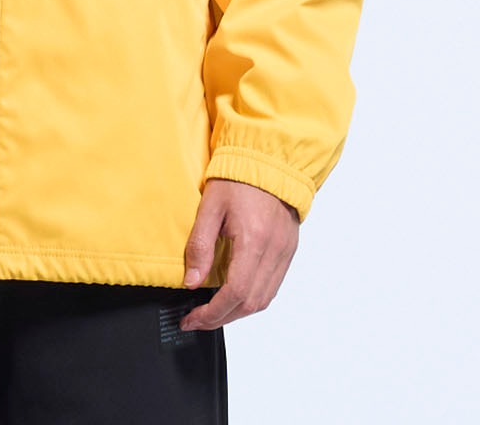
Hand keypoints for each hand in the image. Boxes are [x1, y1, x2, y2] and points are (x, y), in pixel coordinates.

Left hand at [179, 178, 299, 329]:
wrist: (271, 160)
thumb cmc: (239, 178)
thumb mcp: (211, 206)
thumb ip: (200, 245)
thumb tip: (191, 283)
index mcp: (254, 241)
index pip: (235, 292)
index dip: (212, 313)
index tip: (192, 318)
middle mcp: (274, 252)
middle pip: (251, 303)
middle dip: (222, 317)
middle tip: (197, 319)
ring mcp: (284, 253)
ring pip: (264, 300)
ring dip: (238, 311)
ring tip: (213, 311)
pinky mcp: (288, 250)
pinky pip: (272, 287)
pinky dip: (253, 298)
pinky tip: (235, 295)